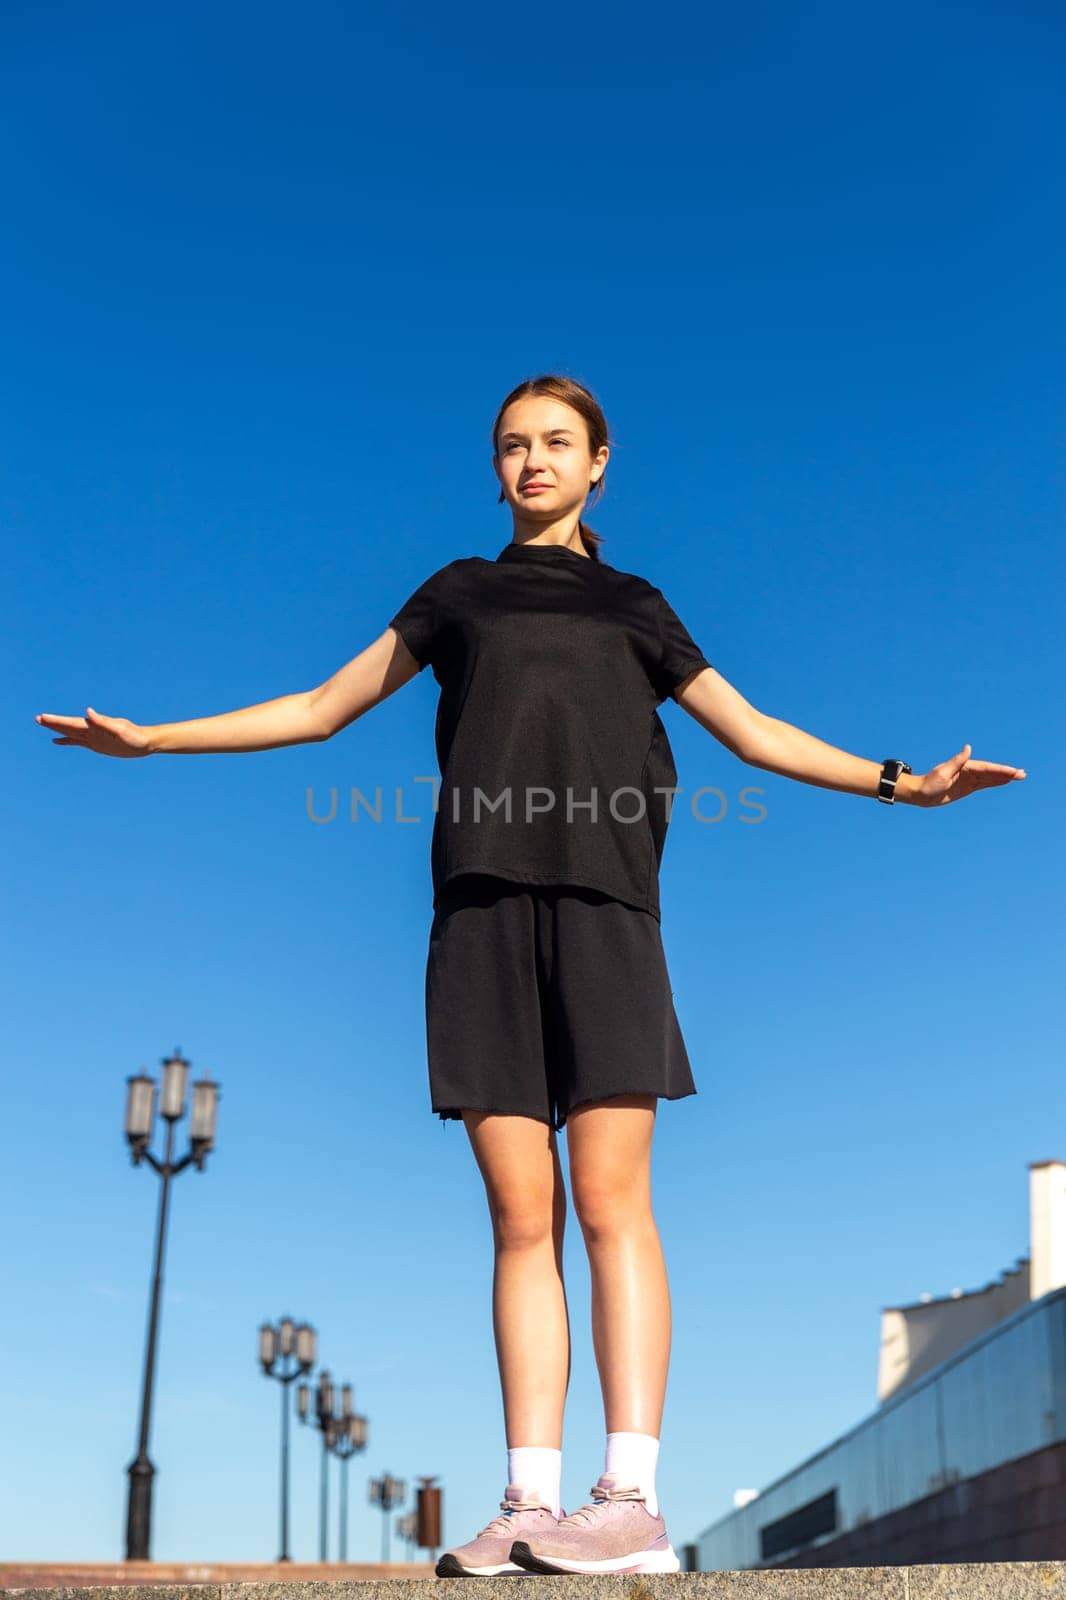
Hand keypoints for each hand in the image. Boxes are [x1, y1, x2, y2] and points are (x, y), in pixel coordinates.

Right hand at [35, 706, 152, 757]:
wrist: (145, 742)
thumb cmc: (134, 735)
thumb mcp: (119, 729)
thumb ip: (103, 721)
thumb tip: (88, 711)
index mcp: (94, 725)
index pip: (72, 723)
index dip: (57, 721)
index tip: (43, 717)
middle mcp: (92, 730)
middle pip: (68, 726)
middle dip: (53, 723)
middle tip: (37, 719)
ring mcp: (93, 737)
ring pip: (70, 733)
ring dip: (57, 730)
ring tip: (43, 725)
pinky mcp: (96, 745)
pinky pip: (77, 742)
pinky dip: (67, 741)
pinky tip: (57, 741)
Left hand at [906, 744, 1026, 806]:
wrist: (919, 793)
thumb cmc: (928, 783)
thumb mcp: (943, 772)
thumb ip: (957, 761)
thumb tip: (968, 748)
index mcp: (964, 767)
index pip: (987, 768)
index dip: (1001, 770)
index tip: (1013, 772)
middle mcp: (968, 771)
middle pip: (991, 772)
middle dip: (1007, 773)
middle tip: (1023, 774)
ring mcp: (968, 779)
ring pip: (990, 778)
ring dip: (1004, 777)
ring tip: (1019, 776)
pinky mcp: (967, 788)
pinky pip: (984, 784)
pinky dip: (994, 782)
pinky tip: (1003, 781)